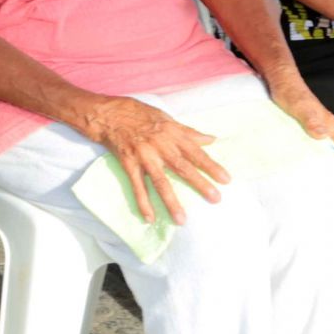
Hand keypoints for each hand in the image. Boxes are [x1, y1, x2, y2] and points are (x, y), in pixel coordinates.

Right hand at [83, 96, 229, 225]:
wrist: (107, 113)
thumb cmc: (138, 113)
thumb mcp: (166, 118)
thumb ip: (189, 131)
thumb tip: (211, 139)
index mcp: (171, 133)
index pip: (196, 152)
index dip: (211, 166)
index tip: (226, 180)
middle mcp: (159, 145)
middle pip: (182, 167)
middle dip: (199, 184)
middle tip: (215, 199)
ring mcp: (143, 155)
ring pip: (160, 181)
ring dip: (171, 201)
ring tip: (181, 220)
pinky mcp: (128, 163)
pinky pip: (137, 185)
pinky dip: (143, 202)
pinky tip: (149, 218)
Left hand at [265, 79, 333, 185]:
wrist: (278, 78)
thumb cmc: (288, 91)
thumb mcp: (298, 105)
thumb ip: (310, 118)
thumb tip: (323, 135)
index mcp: (328, 124)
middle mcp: (325, 126)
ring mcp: (315, 125)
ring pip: (329, 147)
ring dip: (332, 163)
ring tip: (331, 181)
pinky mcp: (304, 125)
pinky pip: (316, 144)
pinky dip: (318, 156)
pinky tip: (311, 164)